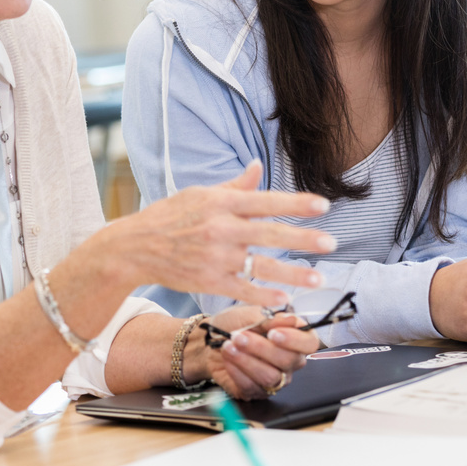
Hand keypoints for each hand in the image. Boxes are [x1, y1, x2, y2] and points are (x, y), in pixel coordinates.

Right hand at [82, 161, 334, 307]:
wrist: (135, 247)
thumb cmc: (169, 216)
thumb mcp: (199, 194)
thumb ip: (234, 186)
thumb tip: (258, 167)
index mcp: (220, 203)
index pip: (265, 201)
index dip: (296, 203)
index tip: (323, 206)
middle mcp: (220, 229)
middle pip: (270, 234)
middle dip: (304, 239)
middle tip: (331, 243)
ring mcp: (215, 257)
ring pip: (262, 266)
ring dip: (293, 273)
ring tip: (318, 278)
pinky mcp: (208, 281)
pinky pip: (244, 290)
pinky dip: (265, 296)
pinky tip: (285, 298)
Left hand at [203, 306, 319, 398]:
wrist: (210, 340)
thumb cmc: (233, 324)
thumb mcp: (250, 313)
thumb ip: (271, 318)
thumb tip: (292, 320)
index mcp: (294, 337)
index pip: (309, 343)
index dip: (294, 340)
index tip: (273, 333)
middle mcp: (289, 360)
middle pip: (289, 360)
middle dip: (261, 348)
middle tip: (239, 336)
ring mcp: (275, 378)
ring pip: (270, 376)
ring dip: (246, 360)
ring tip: (229, 346)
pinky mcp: (257, 391)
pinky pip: (252, 386)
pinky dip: (236, 370)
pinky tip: (227, 358)